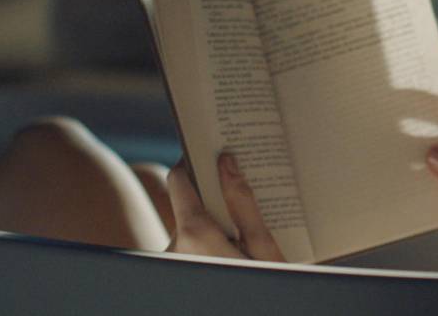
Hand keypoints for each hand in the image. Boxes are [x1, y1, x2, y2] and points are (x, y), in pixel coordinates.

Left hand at [162, 153, 284, 260]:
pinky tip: (238, 248)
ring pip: (192, 225)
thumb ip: (242, 202)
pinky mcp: (180, 269)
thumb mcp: (262, 246)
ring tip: (246, 225)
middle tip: (241, 185)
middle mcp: (175, 247)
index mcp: (194, 235)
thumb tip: (226, 163)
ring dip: (215, 220)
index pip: (179, 180)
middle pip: (189, 204)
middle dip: (214, 195)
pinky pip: (192, 244)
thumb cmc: (262, 285)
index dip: (195, 162)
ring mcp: (176, 261)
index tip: (213, 152)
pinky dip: (211, 240)